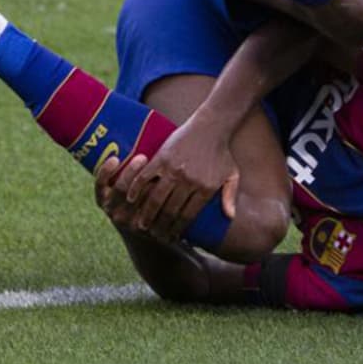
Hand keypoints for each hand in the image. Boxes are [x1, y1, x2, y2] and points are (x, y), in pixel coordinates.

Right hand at [117, 116, 241, 242]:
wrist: (212, 126)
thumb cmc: (221, 151)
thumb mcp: (231, 174)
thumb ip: (229, 196)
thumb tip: (230, 217)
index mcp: (205, 189)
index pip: (188, 216)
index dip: (177, 229)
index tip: (170, 237)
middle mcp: (189, 182)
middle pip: (170, 211)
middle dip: (160, 226)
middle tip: (152, 235)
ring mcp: (174, 170)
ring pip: (156, 198)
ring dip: (147, 213)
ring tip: (141, 223)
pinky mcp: (162, 158)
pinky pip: (146, 177)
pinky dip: (137, 188)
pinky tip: (131, 198)